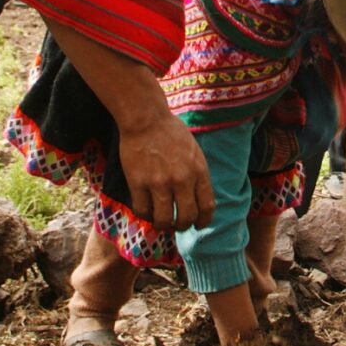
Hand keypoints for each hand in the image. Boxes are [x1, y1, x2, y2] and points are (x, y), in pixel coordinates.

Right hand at [115, 108, 214, 232]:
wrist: (145, 118)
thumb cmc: (170, 132)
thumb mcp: (194, 151)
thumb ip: (198, 174)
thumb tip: (198, 198)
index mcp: (198, 171)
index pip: (207, 206)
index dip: (203, 221)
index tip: (198, 225)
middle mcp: (181, 180)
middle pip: (186, 217)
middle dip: (183, 226)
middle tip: (177, 225)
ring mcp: (159, 182)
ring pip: (164, 219)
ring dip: (163, 225)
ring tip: (160, 222)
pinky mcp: (138, 183)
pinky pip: (143, 210)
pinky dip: (145, 215)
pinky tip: (146, 210)